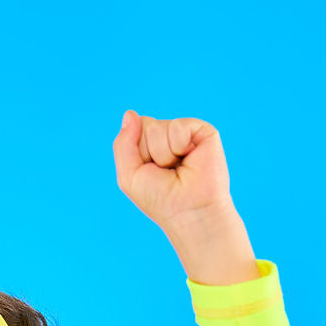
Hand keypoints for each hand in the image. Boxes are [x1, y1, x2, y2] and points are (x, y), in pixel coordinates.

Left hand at [112, 110, 233, 232]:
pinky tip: (189, 160)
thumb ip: (123, 144)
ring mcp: (185, 133)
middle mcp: (168, 136)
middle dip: (150, 153)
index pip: (134, 127)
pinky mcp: (202, 131)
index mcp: (150, 144)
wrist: (188, 211)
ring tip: (178, 169)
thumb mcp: (129, 176)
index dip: (138, 153)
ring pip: (159, 127)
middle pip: (146, 125)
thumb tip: (130, 113)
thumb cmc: (160, 199)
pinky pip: (178, 127)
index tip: (151, 173)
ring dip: (164, 155)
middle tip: (166, 173)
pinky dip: (179, 147)